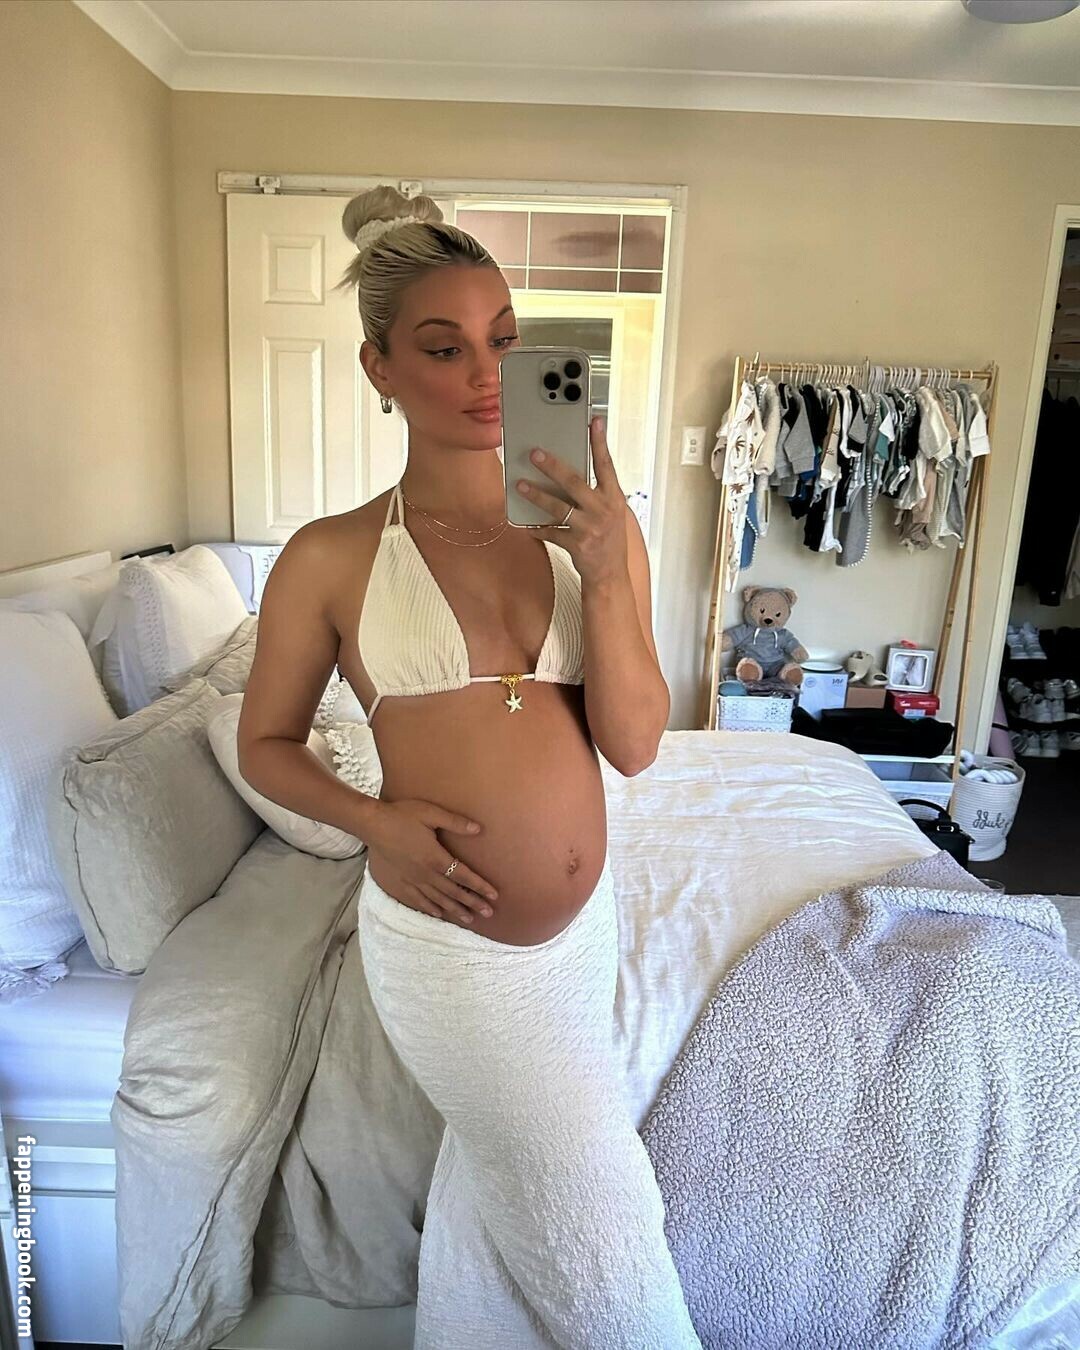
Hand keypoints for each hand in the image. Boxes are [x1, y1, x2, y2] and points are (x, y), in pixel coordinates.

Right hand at [366, 799, 498, 924]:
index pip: (464, 876)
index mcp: (436, 858)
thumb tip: (478, 829)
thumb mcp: (431, 813)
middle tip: (488, 913)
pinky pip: (418, 900)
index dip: (480, 886)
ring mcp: (413, 880)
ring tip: (469, 919)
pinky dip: (431, 908)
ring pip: (438, 899)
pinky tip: (439, 914)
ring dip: (455, 909)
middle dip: (473, 902)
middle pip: (454, 892)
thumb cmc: (403, 815)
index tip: (494, 896)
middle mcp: (426, 874)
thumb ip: (455, 822)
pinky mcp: (401, 882)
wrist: (373, 824)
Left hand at [514, 415, 628, 585]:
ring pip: (558, 507)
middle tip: (535, 454)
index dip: (600, 442)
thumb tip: (568, 473)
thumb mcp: (611, 512)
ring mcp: (590, 528)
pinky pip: (551, 533)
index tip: (594, 421)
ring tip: (520, 485)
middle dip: (552, 467)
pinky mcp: (577, 545)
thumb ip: (596, 492)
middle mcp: (603, 511)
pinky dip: (536, 528)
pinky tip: (525, 524)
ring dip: (536, 495)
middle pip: (574, 483)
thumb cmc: (610, 539)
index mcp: (614, 498)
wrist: (611, 574)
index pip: (606, 465)